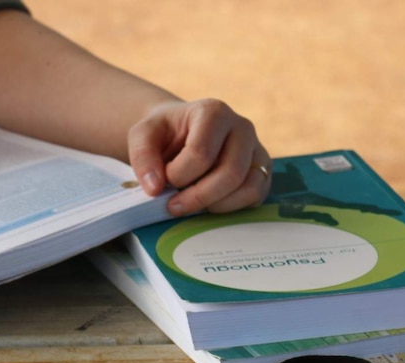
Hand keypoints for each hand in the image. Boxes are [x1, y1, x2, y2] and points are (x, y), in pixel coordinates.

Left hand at [127, 98, 271, 215]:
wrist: (180, 134)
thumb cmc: (164, 134)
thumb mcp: (142, 136)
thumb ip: (143, 157)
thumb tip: (155, 189)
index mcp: (213, 112)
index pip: (201, 153)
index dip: (178, 176)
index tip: (162, 182)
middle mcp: (242, 127)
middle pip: (230, 172)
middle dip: (198, 197)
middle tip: (174, 206)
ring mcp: (256, 149)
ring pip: (248, 187)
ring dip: (215, 205)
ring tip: (191, 204)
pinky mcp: (262, 170)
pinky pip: (256, 196)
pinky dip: (231, 208)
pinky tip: (209, 204)